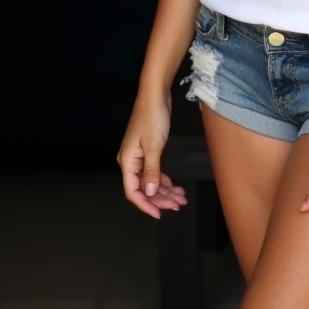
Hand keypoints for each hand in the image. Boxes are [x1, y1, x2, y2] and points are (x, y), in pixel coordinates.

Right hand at [117, 88, 187, 218]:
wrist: (155, 94)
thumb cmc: (152, 117)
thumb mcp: (154, 146)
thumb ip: (151, 171)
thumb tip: (148, 193)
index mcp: (127, 162)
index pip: (133, 192)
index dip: (145, 205)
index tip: (160, 214)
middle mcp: (130, 161)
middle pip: (144, 188)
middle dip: (161, 198)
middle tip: (179, 205)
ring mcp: (139, 156)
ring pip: (151, 181)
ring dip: (165, 190)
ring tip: (181, 198)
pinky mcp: (148, 150)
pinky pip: (154, 171)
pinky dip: (165, 180)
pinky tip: (175, 186)